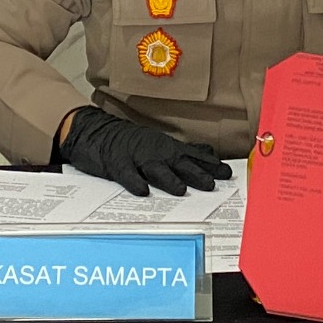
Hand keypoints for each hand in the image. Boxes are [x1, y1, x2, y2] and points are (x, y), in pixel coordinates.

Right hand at [59, 105, 233, 198]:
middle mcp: (154, 151)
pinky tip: (142, 191)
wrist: (94, 131)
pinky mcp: (116, 164)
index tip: (227, 173)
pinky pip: (126, 174)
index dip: (210, 165)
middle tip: (211, 184)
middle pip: (179, 163)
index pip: (192, 156)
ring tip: (180, 190)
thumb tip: (208, 151)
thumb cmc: (130, 141)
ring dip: (169, 179)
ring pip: (155, 168)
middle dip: (196, 173)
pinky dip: (134, 182)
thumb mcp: (159, 143)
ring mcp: (135, 156)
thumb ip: (183, 149)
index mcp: (166, 148)